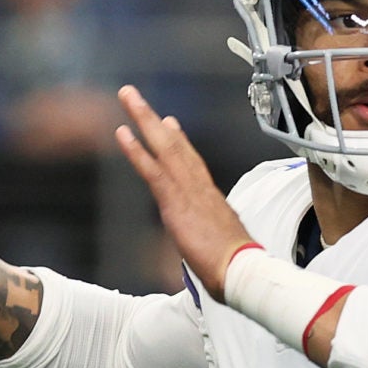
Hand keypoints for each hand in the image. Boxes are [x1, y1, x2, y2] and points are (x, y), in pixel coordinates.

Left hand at [113, 85, 254, 293]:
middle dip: (154, 119)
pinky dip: (137, 150)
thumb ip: (211, 242)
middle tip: (136, 96)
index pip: (192, 163)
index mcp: (211, 199)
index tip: (168, 123)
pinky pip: (153, 170)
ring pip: (164, 147)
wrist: (243, 270)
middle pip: (175, 145)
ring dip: (143, 119)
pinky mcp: (177, 202)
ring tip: (128, 96)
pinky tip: (123, 133)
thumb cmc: (236, 267)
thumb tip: (209, 253)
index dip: (179, 142)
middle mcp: (200, 187)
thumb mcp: (222, 250)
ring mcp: (189, 191)